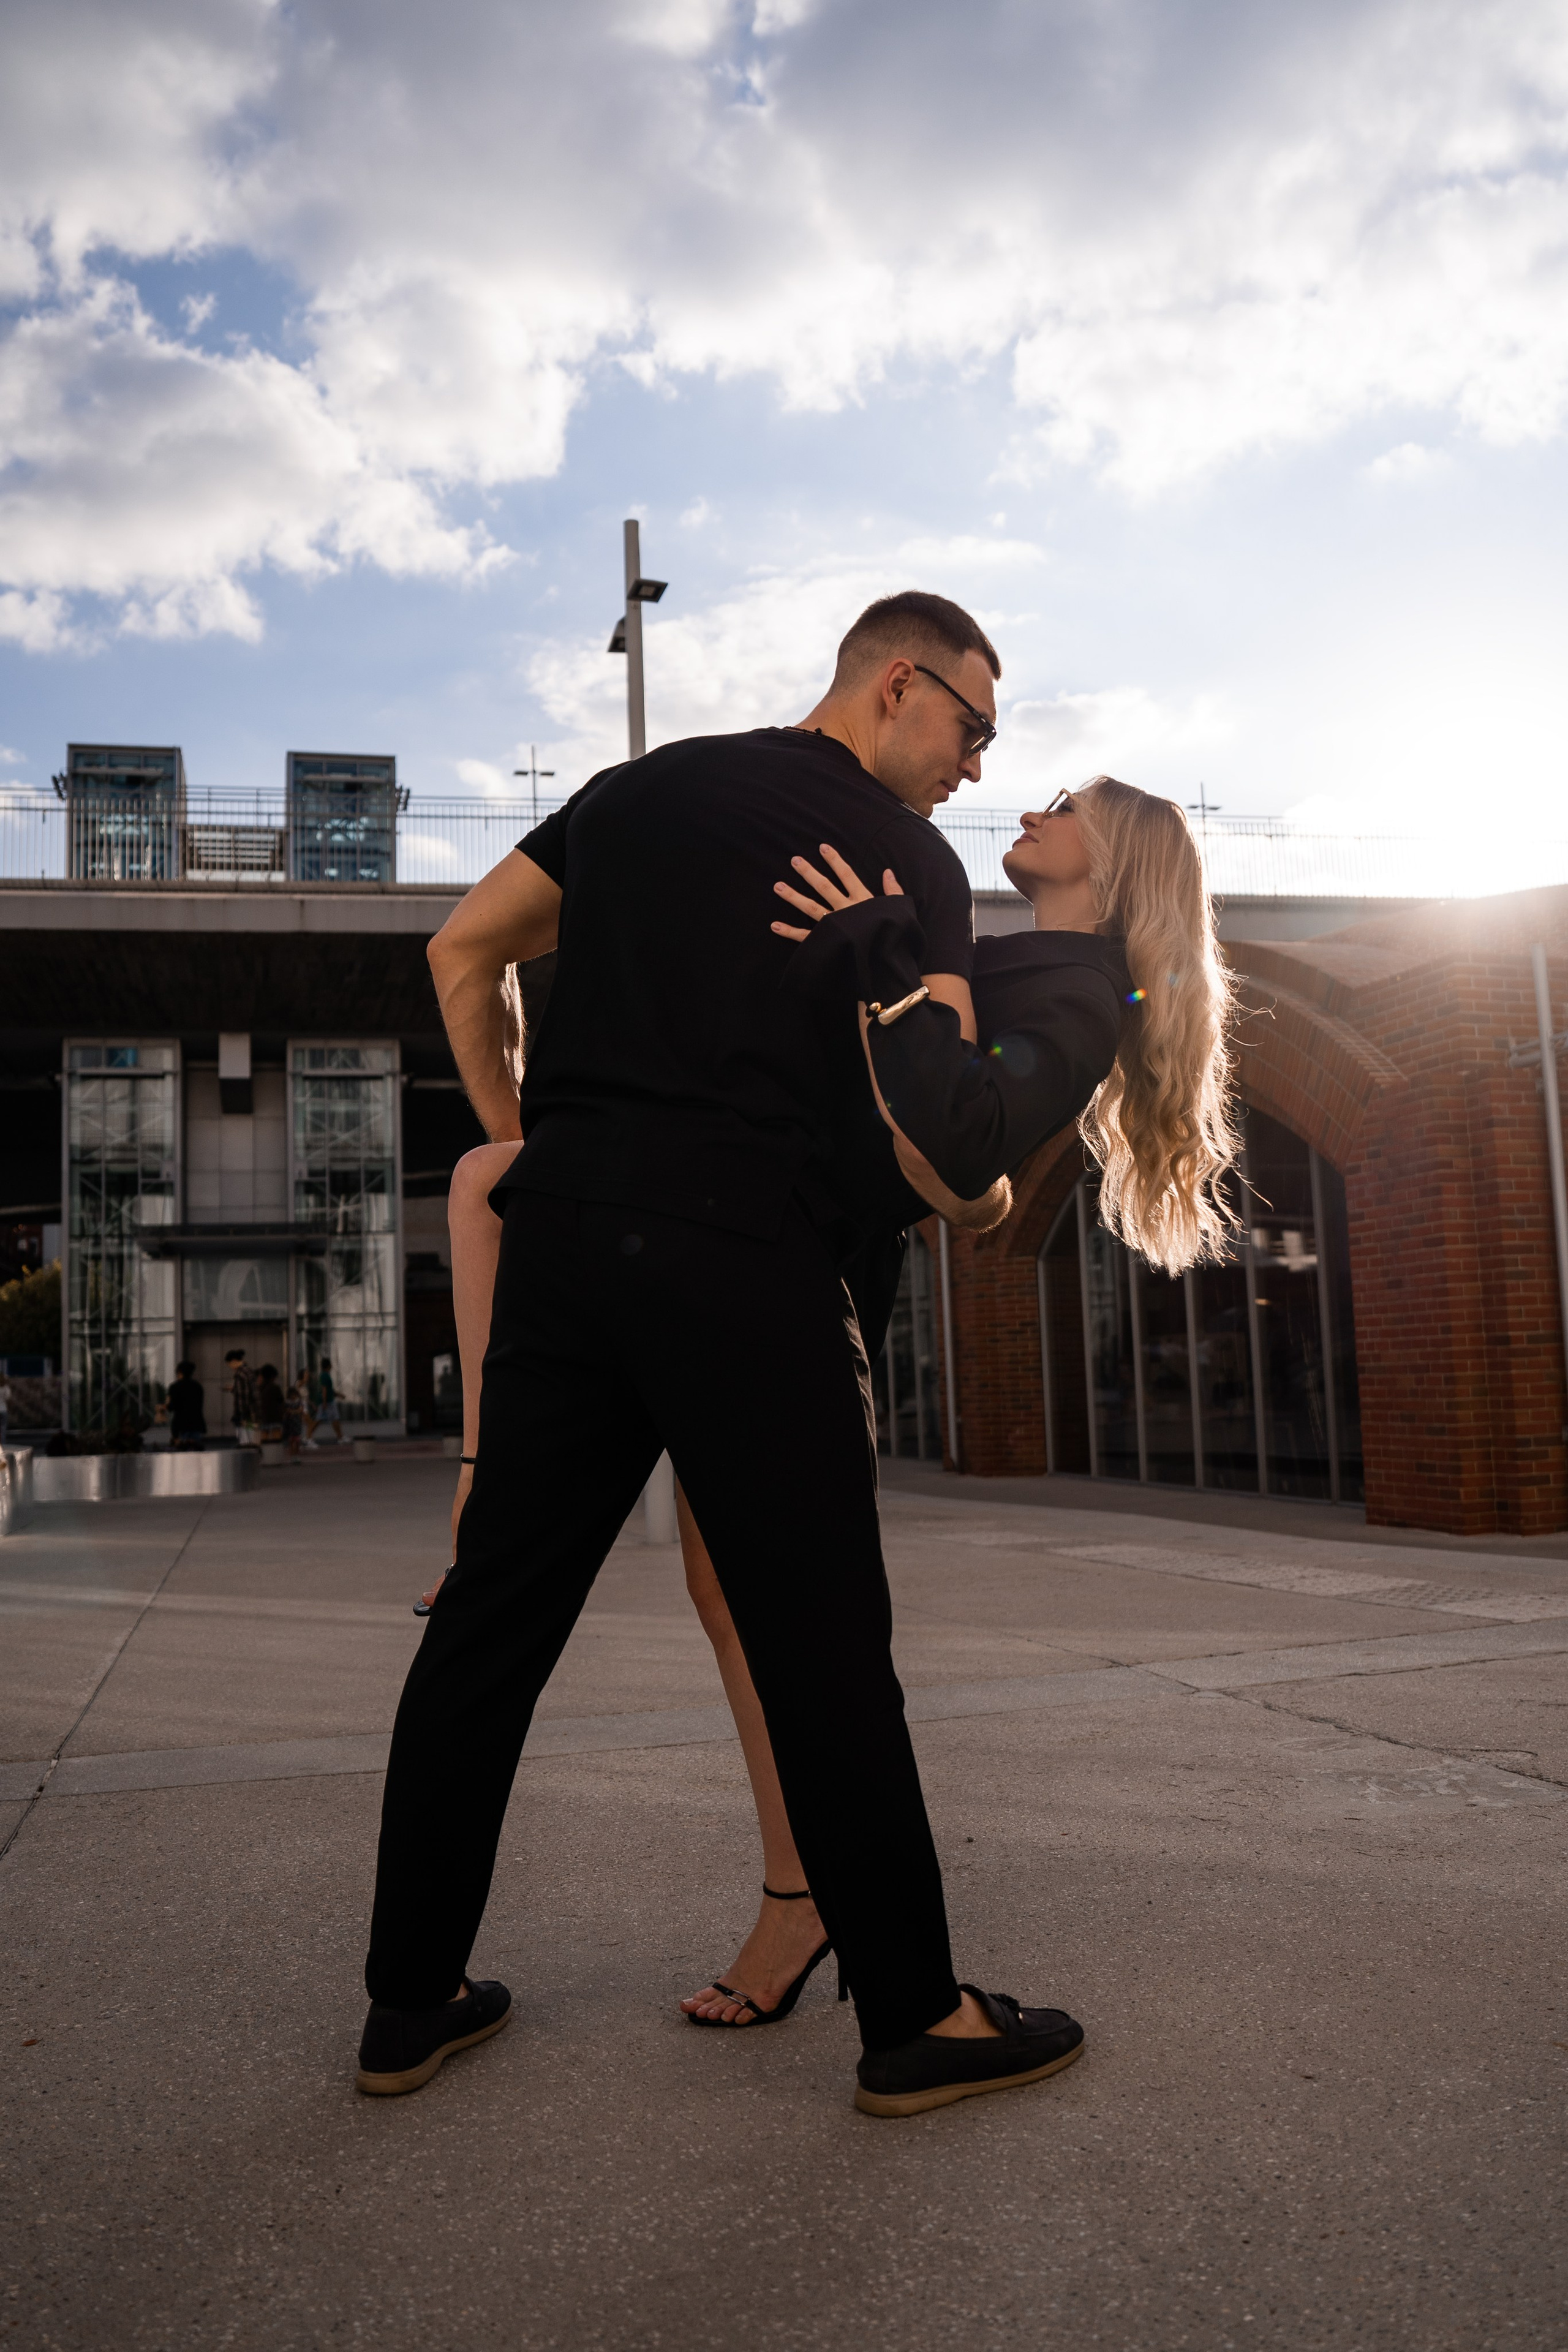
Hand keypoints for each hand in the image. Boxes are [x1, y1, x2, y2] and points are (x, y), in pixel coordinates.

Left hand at [770, 843, 903, 941]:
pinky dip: (790, 932)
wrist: (886, 962)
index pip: (846, 875)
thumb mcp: (898, 910)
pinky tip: (774, 925)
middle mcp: (845, 910)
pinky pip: (806, 937)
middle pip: (824, 887)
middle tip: (794, 860)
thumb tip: (887, 871)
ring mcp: (834, 926)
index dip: (835, 861)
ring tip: (777, 886)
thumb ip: (892, 890)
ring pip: (811, 908)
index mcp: (863, 901)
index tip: (822, 847)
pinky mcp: (827, 943)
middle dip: (808, 873)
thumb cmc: (893, 935)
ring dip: (793, 897)